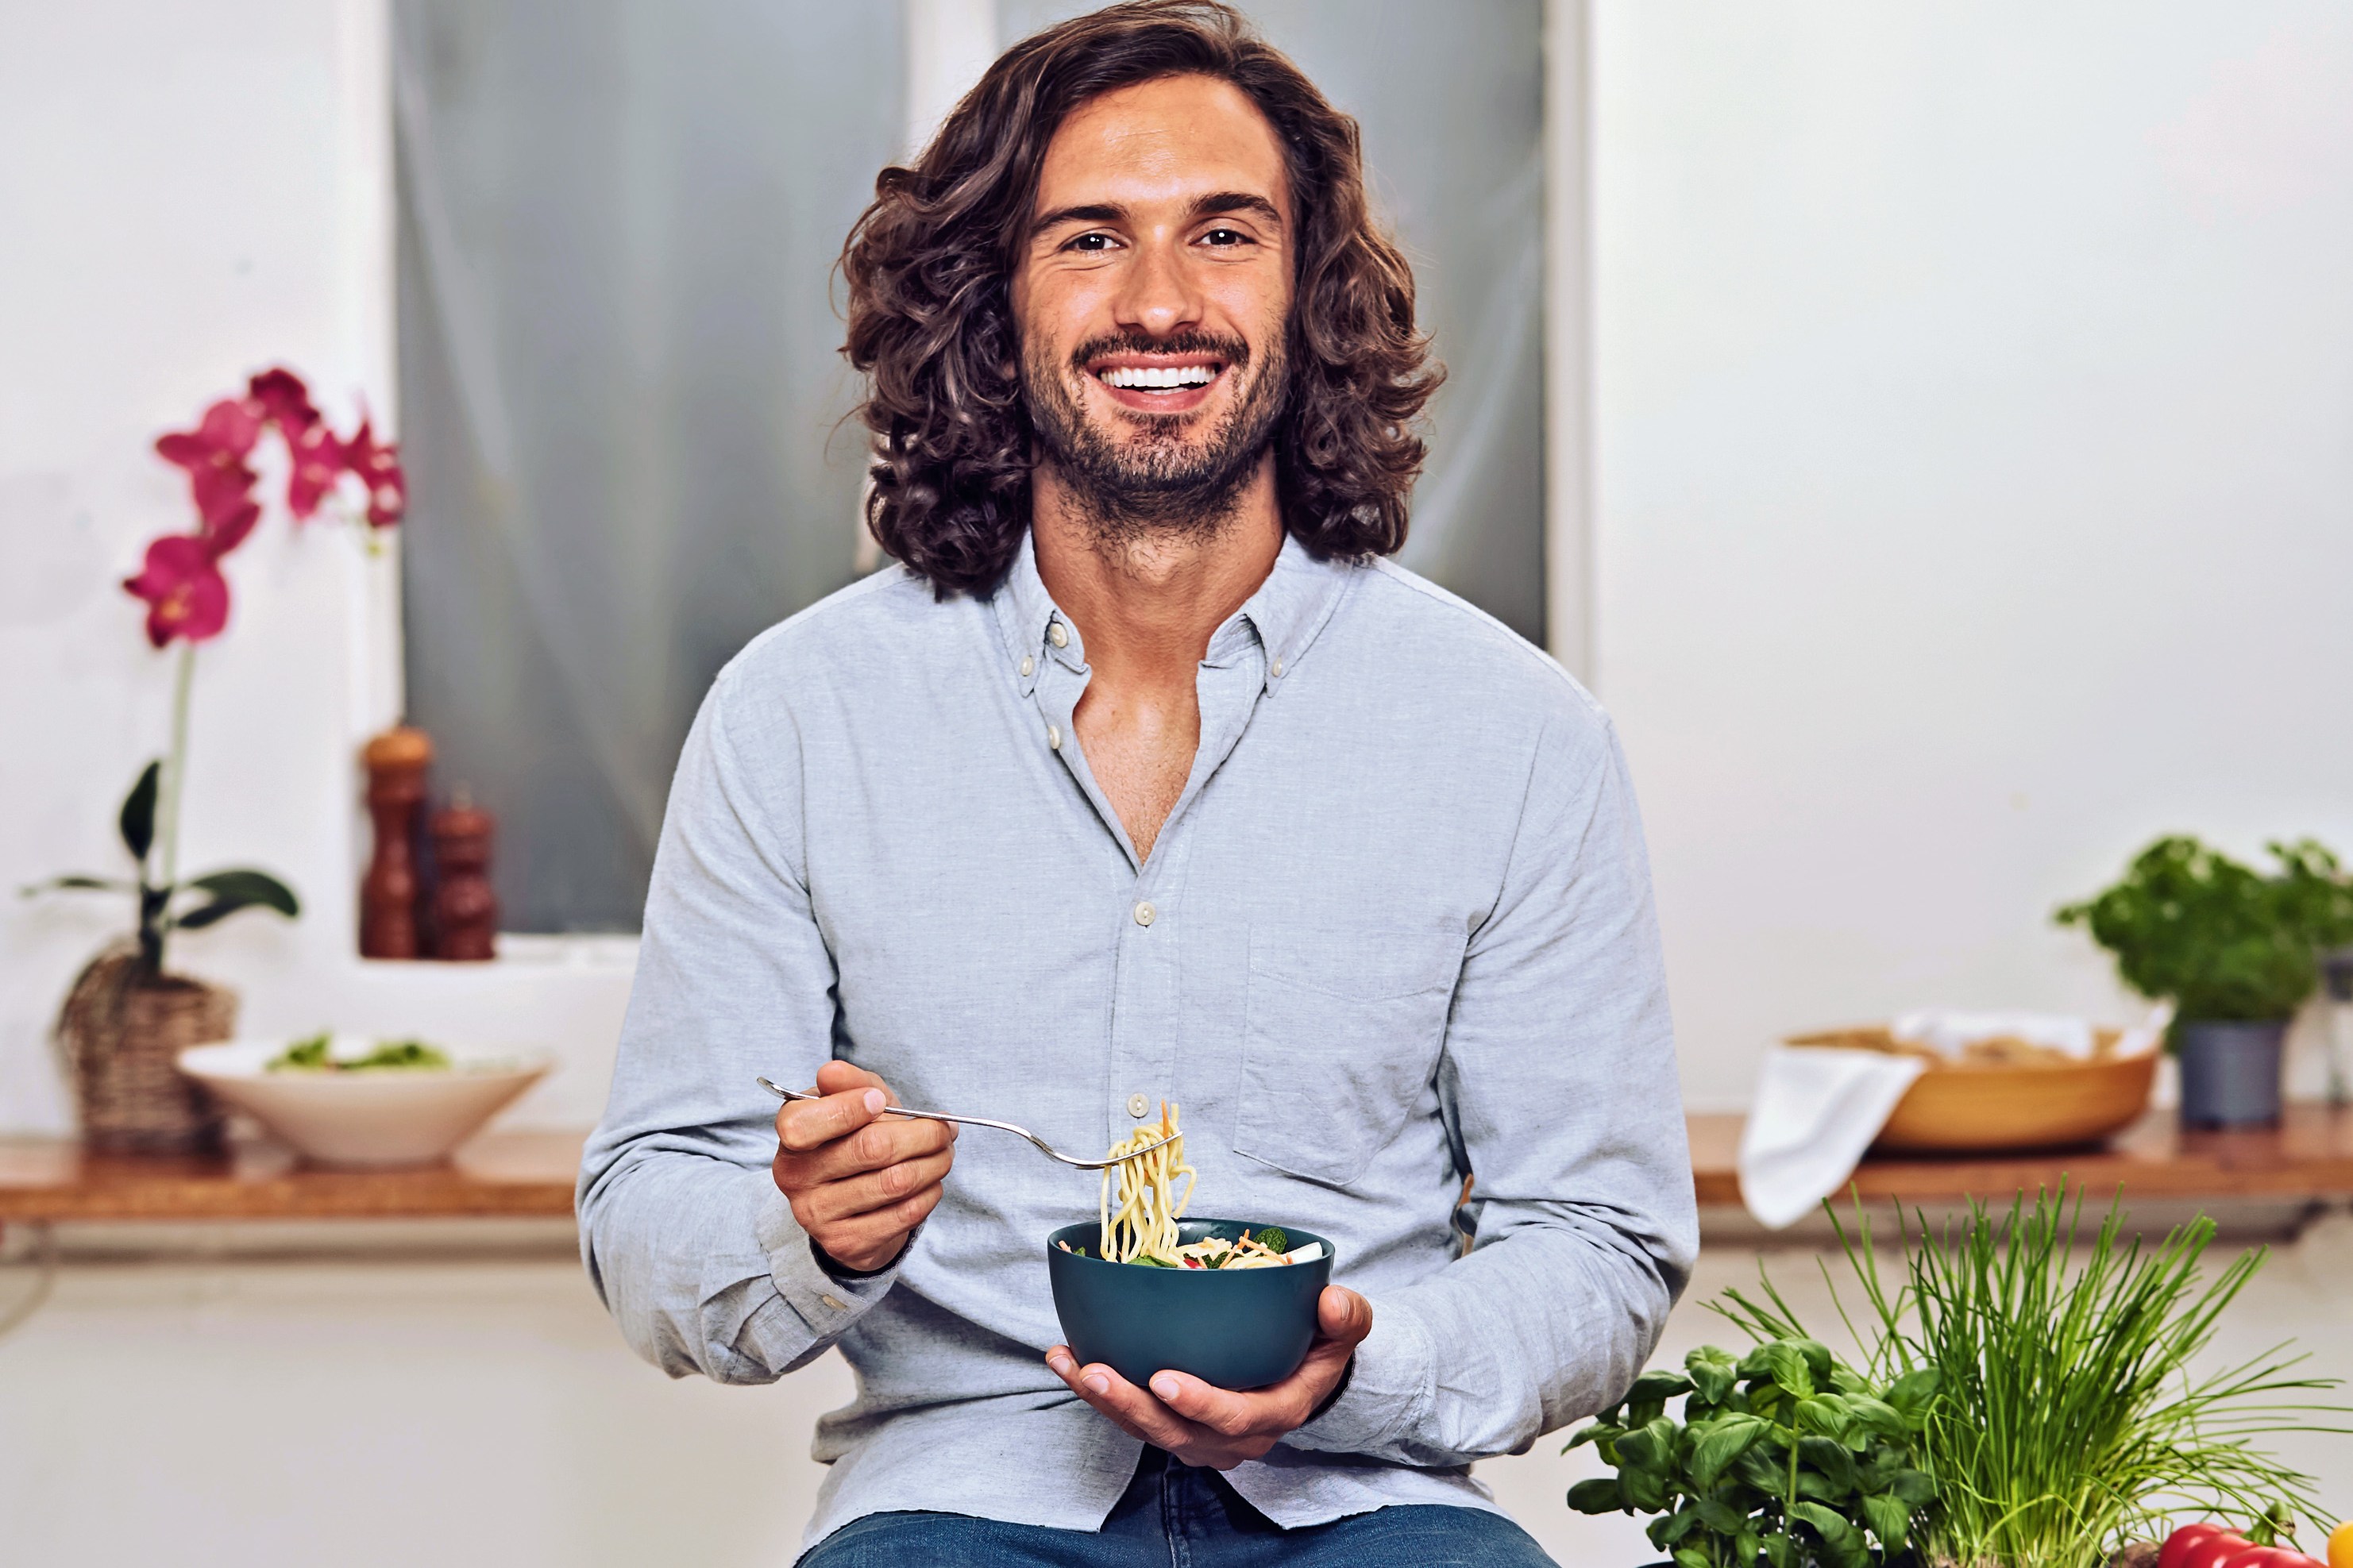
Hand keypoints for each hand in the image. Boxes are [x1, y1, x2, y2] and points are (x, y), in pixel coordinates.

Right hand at [771, 1060, 954, 1272]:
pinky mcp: (845, 1242)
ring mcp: (817, 1214)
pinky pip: (903, 1214)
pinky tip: (931, 1182)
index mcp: (791, 1134)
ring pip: (895, 1183)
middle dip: (923, 1134)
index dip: (849, 1108)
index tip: (881, 1102)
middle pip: (871, 1149)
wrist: (848, 1205)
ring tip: (945, 1152)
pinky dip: (929, 1193)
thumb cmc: (852, 1138)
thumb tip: (832, 1071)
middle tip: (945, 1128)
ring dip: (934, 1163)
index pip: (807, 1123)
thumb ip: (849, 1083)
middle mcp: (795, 1176)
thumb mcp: (850, 1102)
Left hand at [1045, 1285, 1371, 1468]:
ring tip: (1069, 1365)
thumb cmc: (1321, 1344)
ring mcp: (1200, 1436)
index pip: (1237, 1418)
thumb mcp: (1345, 1328)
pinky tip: (1067, 1360)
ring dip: (1104, 1401)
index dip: (1200, 1404)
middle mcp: (1234, 1436)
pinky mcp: (1174, 1424)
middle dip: (1132, 1406)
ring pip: (1146, 1429)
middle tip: (1096, 1372)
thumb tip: (1332, 1300)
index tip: (1164, 1379)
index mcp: (1277, 1411)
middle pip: (1177, 1433)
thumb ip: (1346, 1316)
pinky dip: (1097, 1393)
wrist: (1305, 1372)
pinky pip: (1132, 1416)